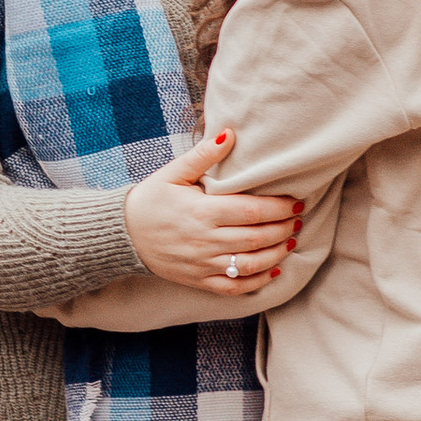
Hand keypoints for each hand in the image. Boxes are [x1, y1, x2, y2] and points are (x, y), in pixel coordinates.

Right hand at [122, 131, 300, 290]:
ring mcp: (203, 263)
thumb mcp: (173, 173)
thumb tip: (230, 133)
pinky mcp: (199, 280)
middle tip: (298, 219)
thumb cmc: (151, 200)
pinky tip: (272, 270)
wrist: (123, 235)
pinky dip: (257, 281)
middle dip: (283, 228)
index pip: (252, 211)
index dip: (279, 207)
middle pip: (257, 237)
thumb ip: (203, 155)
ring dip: (276, 254)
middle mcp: (206, 240)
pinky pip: (234, 287)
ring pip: (250, 264)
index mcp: (203, 211)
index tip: (295, 202)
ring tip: (290, 241)